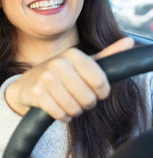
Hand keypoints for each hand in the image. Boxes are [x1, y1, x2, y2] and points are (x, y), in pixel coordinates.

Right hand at [5, 37, 133, 122]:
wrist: (27, 84)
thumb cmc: (60, 74)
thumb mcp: (82, 63)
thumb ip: (106, 55)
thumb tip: (129, 41)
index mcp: (73, 54)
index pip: (101, 83)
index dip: (101, 93)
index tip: (96, 92)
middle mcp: (58, 63)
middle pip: (88, 99)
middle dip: (86, 104)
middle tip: (78, 98)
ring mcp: (46, 78)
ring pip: (74, 108)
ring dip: (74, 111)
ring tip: (68, 103)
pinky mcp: (37, 94)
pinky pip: (59, 114)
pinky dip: (62, 116)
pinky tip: (58, 109)